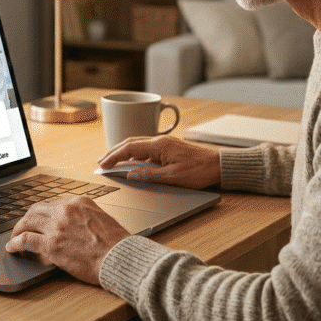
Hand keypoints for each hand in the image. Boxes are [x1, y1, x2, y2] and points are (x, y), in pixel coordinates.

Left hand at [5, 196, 129, 285]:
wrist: (119, 257)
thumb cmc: (116, 244)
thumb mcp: (102, 219)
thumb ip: (84, 217)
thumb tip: (74, 225)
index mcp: (78, 202)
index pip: (52, 204)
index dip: (42, 214)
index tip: (38, 220)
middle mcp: (65, 210)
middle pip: (36, 210)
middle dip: (27, 219)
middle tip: (22, 227)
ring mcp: (56, 227)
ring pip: (27, 222)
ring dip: (17, 230)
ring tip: (14, 238)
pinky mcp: (50, 245)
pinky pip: (25, 240)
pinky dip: (15, 243)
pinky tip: (12, 248)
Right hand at [99, 135, 220, 188]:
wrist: (219, 166)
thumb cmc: (199, 171)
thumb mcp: (173, 178)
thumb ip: (149, 175)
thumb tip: (130, 175)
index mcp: (159, 146)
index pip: (129, 148)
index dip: (114, 156)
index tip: (103, 164)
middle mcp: (160, 142)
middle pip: (131, 143)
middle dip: (114, 152)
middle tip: (101, 162)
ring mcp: (165, 145)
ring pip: (138, 145)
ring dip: (123, 153)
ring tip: (112, 161)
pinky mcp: (169, 149)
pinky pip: (147, 150)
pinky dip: (135, 155)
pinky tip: (131, 163)